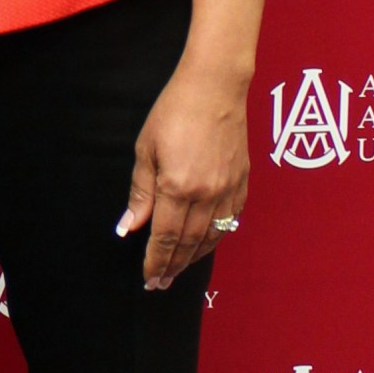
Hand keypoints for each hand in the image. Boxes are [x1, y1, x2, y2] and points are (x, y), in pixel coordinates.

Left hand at [116, 61, 248, 289]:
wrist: (214, 88)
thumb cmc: (173, 111)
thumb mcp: (146, 148)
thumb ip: (141, 191)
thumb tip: (130, 226)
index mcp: (178, 187)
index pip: (165, 237)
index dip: (156, 260)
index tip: (148, 278)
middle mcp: (206, 195)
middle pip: (188, 243)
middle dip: (173, 266)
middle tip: (160, 284)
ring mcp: (228, 191)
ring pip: (211, 237)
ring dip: (193, 257)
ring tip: (178, 270)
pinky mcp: (242, 184)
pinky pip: (230, 222)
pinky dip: (216, 238)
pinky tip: (206, 244)